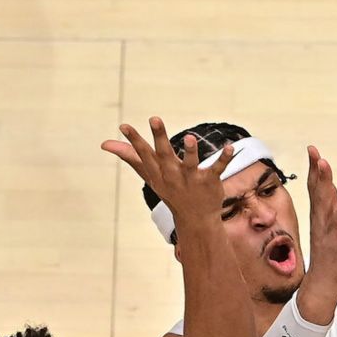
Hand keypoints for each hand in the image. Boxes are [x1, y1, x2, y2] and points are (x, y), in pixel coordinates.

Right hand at [101, 117, 233, 222]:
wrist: (195, 218)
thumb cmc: (170, 191)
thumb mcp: (150, 175)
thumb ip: (131, 157)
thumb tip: (105, 143)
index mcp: (158, 173)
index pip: (144, 155)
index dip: (134, 140)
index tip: (124, 125)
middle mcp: (173, 175)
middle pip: (164, 155)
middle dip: (159, 137)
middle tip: (154, 118)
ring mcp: (192, 179)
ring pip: (190, 164)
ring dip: (189, 151)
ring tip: (189, 137)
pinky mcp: (210, 182)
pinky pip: (218, 169)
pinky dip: (225, 159)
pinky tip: (231, 147)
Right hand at [297, 145, 336, 317]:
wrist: (321, 287)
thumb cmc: (327, 252)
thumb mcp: (326, 225)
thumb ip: (329, 204)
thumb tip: (330, 182)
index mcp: (319, 217)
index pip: (315, 189)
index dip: (314, 170)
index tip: (312, 149)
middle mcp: (323, 226)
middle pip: (322, 200)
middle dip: (322, 181)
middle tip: (322, 161)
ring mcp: (332, 241)